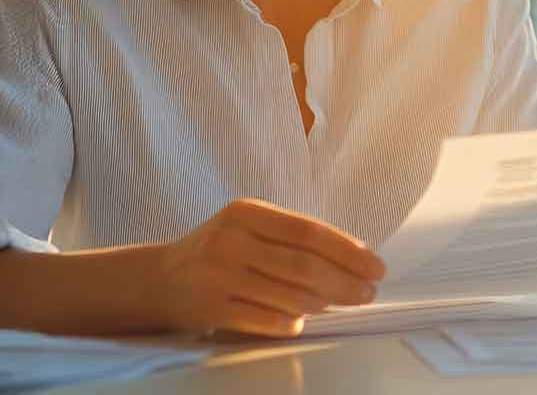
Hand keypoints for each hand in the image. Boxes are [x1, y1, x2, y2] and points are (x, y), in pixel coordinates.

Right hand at [144, 198, 385, 337]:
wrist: (161, 278)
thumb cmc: (220, 251)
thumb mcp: (248, 228)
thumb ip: (292, 237)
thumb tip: (355, 256)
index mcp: (246, 212)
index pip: (307, 231)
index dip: (347, 250)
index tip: (376, 266)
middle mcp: (231, 240)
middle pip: (302, 265)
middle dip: (344, 281)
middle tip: (368, 292)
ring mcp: (218, 276)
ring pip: (287, 294)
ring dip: (322, 303)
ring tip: (340, 304)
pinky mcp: (211, 309)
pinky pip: (263, 320)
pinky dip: (290, 322)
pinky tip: (303, 322)